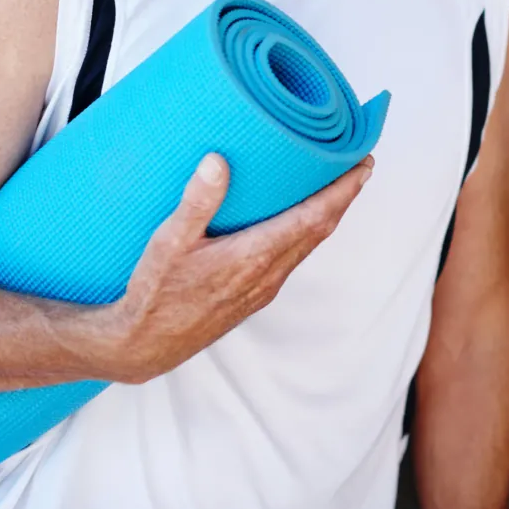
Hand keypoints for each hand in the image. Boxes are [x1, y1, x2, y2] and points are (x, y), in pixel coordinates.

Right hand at [94, 152, 370, 382]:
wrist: (145, 347)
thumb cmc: (155, 295)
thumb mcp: (168, 243)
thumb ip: (196, 202)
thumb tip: (218, 161)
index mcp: (255, 255)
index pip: (315, 217)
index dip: (343, 190)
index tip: (363, 163)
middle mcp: (268, 274)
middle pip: (320, 229)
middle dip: (343, 196)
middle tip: (358, 163)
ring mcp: (263, 287)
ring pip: (307, 245)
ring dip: (326, 215)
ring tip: (335, 186)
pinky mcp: (253, 295)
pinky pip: (292, 257)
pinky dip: (305, 233)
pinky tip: (296, 220)